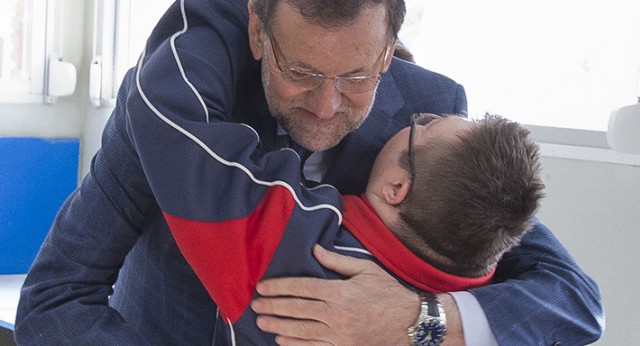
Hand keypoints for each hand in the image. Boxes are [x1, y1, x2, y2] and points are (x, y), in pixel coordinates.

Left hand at [251, 245, 419, 344]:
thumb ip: (337, 261)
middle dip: (273, 307)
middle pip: (297, 310)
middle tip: (255, 305)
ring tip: (262, 322)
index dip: (280, 287)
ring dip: (278, 326)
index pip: (302, 288)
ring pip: (301, 330)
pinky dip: (295, 345)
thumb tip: (314, 250)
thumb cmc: (388, 292)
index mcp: (340, 292)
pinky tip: (281, 340)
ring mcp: (339, 334)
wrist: (410, 323)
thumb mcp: (365, 270)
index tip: (263, 287)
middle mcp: (336, 314)